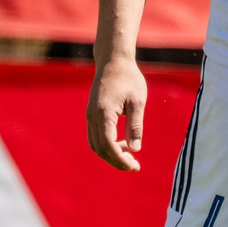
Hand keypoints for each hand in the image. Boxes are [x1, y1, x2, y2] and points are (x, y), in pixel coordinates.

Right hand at [87, 55, 147, 169]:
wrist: (113, 60)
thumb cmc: (129, 78)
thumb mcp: (138, 101)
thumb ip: (136, 125)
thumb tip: (135, 148)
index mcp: (104, 113)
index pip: (108, 145)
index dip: (120, 160)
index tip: (135, 166)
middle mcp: (92, 116)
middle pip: (100, 149)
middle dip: (116, 161)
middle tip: (135, 166)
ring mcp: (90, 115)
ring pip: (95, 145)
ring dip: (111, 154)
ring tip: (130, 157)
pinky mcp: (91, 114)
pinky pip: (95, 136)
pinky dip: (107, 145)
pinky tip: (122, 144)